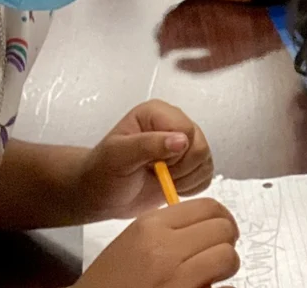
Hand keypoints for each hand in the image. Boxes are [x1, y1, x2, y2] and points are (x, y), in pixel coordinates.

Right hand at [77, 198, 238, 287]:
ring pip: (227, 256)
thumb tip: (211, 224)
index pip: (209, 206)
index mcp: (151, 226)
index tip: (223, 230)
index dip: (222, 218)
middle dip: (227, 242)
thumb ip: (169, 230)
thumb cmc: (109, 284)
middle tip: (220, 254)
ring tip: (214, 275)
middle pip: (223, 228)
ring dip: (226, 266)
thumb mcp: (134, 242)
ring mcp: (174, 278)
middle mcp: (164, 248)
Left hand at [79, 101, 212, 220]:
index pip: (187, 130)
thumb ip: (148, 145)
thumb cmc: (102, 172)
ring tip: (161, 180)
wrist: (100, 194)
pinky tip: (171, 186)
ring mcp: (184, 143)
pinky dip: (191, 187)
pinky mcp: (190, 163)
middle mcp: (174, 124)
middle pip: (200, 146)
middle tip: (156, 174)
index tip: (151, 165)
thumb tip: (181, 140)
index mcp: (158, 113)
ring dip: (185, 180)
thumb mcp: (118, 156)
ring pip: (205, 161)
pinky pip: (206, 175)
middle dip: (180, 169)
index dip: (174, 154)